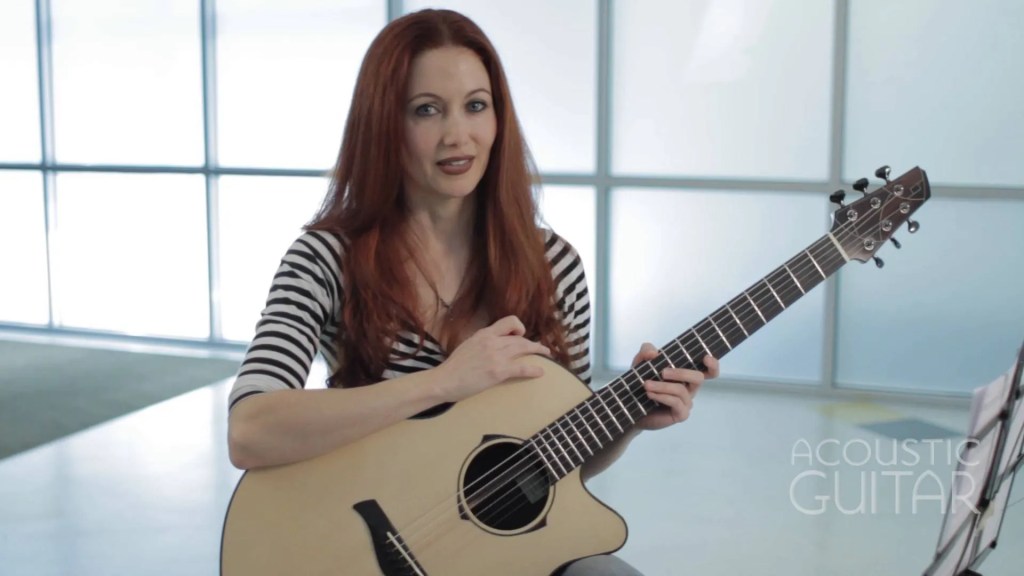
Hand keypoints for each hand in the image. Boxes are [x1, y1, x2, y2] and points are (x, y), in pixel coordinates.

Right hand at [433, 315, 550, 402]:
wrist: (444, 380)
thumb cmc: (453, 367)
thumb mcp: (467, 346)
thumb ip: (481, 343)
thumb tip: (491, 346)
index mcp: (483, 334)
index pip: (508, 322)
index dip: (518, 327)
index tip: (520, 336)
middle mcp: (492, 341)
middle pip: (520, 337)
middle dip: (533, 343)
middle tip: (542, 349)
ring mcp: (496, 356)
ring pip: (524, 348)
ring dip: (538, 351)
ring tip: (546, 355)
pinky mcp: (498, 371)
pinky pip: (522, 367)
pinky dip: (534, 369)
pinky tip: (540, 372)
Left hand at [631, 342, 719, 431]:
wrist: (631, 406)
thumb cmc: (642, 382)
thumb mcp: (641, 363)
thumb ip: (646, 351)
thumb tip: (654, 353)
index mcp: (686, 375)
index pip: (708, 370)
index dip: (712, 364)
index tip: (706, 357)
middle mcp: (690, 388)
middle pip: (698, 378)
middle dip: (681, 373)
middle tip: (662, 372)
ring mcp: (686, 402)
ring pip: (681, 390)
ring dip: (663, 386)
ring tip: (646, 385)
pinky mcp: (680, 414)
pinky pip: (676, 402)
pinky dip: (662, 396)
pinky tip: (649, 394)